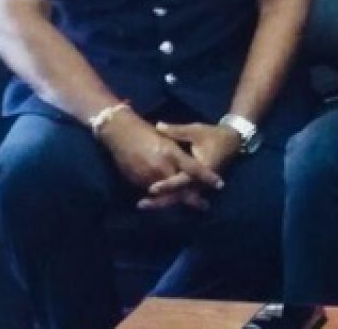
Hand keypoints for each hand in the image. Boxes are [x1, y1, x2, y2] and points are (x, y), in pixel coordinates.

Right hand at [96, 110, 223, 209]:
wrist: (118, 132)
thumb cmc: (144, 131)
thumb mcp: (163, 135)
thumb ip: (181, 146)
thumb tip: (194, 155)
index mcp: (171, 154)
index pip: (193, 169)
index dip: (207, 177)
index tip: (220, 184)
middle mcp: (161, 167)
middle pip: (180, 188)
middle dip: (192, 198)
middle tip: (205, 207)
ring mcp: (147, 176)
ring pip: (166, 194)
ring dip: (178, 200)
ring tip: (192, 206)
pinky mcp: (136, 181)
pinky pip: (152, 192)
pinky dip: (162, 197)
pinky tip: (170, 200)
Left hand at [138, 122, 243, 208]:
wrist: (232, 142)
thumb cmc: (213, 135)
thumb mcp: (195, 131)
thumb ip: (176, 131)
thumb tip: (158, 126)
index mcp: (202, 167)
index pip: (182, 179)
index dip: (167, 184)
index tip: (151, 189)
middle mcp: (201, 181)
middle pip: (179, 195)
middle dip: (160, 201)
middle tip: (141, 204)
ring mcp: (200, 185)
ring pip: (180, 198)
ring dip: (163, 202)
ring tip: (143, 205)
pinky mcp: (197, 186)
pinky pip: (182, 195)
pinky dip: (169, 198)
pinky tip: (154, 200)